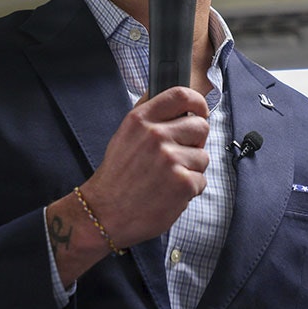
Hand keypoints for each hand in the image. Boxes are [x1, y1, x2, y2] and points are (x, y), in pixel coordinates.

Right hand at [45, 86, 208, 284]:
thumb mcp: (124, 136)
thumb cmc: (116, 176)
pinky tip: (169, 193)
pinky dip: (190, 190)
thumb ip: (148, 116)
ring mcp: (171, 159)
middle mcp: (155, 136)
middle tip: (179, 156)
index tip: (199, 112)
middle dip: (195, 142)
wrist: (104, 213)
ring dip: (191, 169)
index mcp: (140, 120)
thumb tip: (171, 99)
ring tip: (167, 179)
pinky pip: (201, 180)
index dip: (197, 103)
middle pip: (200, 126)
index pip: (180, 95)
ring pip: (203, 157)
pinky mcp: (183, 183)